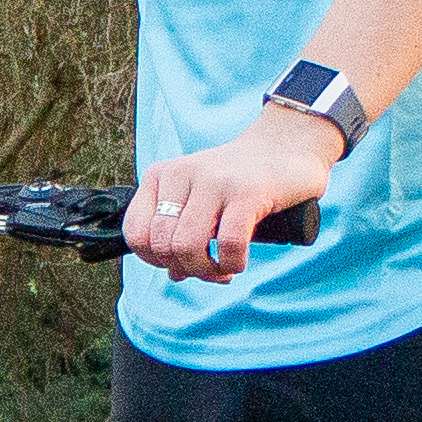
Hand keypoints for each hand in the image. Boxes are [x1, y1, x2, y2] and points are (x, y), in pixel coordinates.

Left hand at [122, 116, 335, 282]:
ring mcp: (213, 181)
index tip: (181, 263)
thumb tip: (174, 275)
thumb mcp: (198, 199)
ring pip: (187, 247)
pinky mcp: (246, 192)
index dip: (155, 260)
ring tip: (224, 270)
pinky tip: (239, 262)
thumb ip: (180, 232)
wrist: (285, 146)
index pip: (135, 233)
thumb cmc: (238, 180)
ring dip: (207, 271)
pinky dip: (232, 264)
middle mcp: (181, 173)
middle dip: (185, 268)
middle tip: (210, 269)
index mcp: (160, 175)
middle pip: (161, 245)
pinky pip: (228, 244)